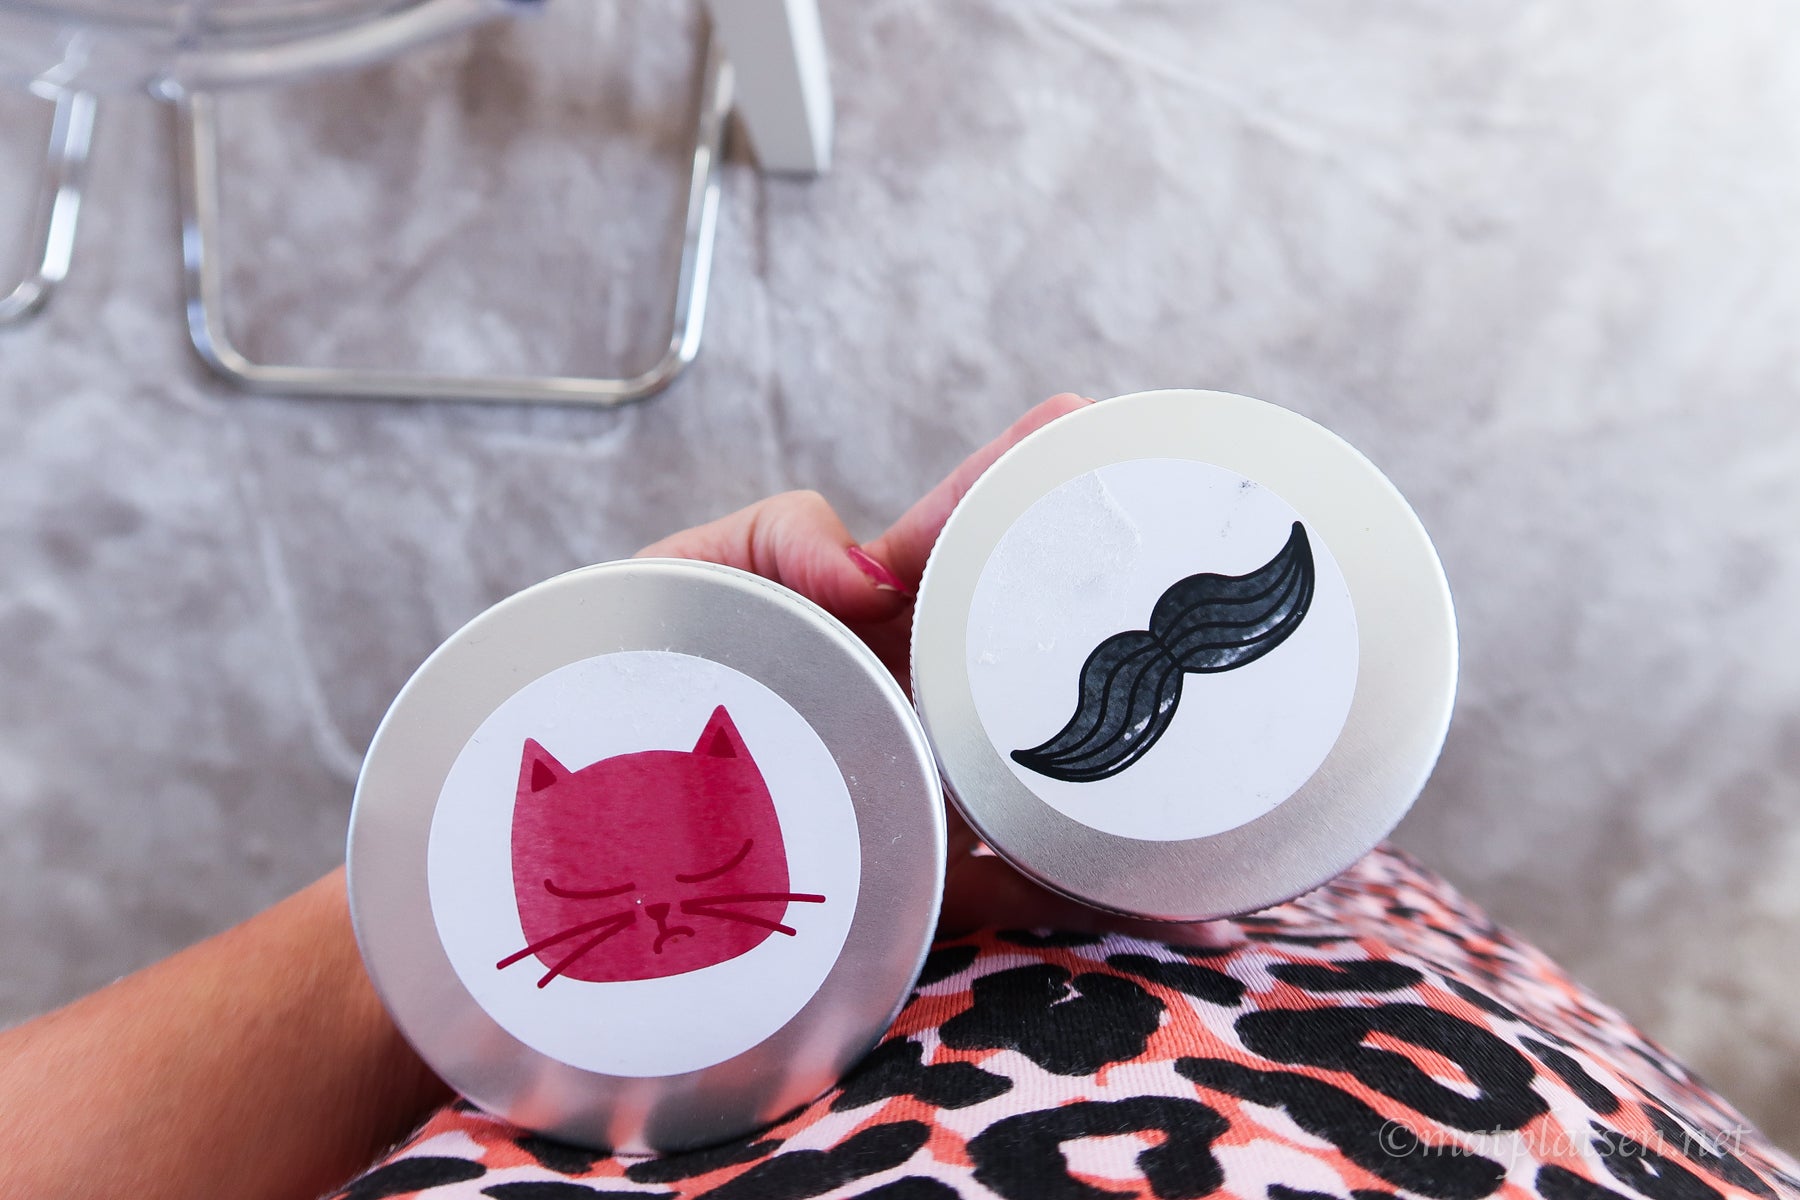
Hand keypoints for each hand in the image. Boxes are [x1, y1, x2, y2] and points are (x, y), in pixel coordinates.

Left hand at [639, 395, 1224, 942]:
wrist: (613, 811)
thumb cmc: (654, 668)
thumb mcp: (700, 578)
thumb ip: (778, 543)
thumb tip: (870, 577)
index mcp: (881, 612)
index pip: (966, 537)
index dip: (1022, 481)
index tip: (1084, 427)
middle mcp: (925, 693)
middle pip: (1040, 655)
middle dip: (1121, 623)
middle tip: (1207, 592)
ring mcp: (935, 785)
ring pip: (1052, 772)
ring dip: (1139, 774)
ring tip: (1233, 765)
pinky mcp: (926, 876)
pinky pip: (1017, 886)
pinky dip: (1092, 896)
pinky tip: (1177, 902)